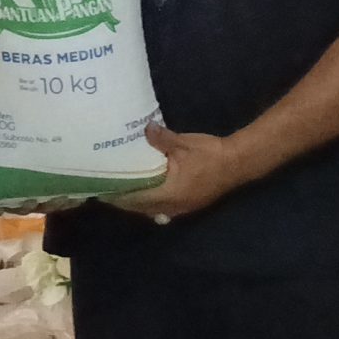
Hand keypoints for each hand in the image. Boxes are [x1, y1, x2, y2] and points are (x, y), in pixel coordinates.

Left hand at [110, 125, 250, 219]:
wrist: (237, 163)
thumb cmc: (209, 153)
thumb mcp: (183, 143)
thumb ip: (161, 139)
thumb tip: (145, 128)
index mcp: (167, 193)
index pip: (134, 199)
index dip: (116, 194)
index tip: (100, 187)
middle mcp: (170, 206)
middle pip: (138, 207)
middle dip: (122, 198)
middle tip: (107, 184)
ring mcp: (179, 209)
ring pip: (149, 209)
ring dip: (135, 200)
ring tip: (121, 186)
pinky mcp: (186, 205)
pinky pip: (160, 207)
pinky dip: (148, 200)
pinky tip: (143, 189)